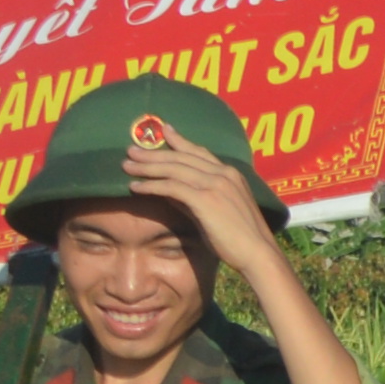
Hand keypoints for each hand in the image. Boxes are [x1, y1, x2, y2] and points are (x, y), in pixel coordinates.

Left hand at [117, 116, 281, 273]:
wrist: (257, 253)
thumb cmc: (239, 238)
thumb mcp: (217, 211)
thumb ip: (194, 198)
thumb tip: (168, 191)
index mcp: (230, 173)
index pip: (199, 151)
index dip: (179, 140)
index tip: (164, 130)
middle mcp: (223, 173)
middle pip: (181, 157)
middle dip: (153, 153)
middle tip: (131, 150)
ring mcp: (215, 185)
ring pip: (174, 168)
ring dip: (147, 167)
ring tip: (126, 166)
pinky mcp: (206, 199)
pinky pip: (171, 187)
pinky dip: (151, 185)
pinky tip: (136, 187)